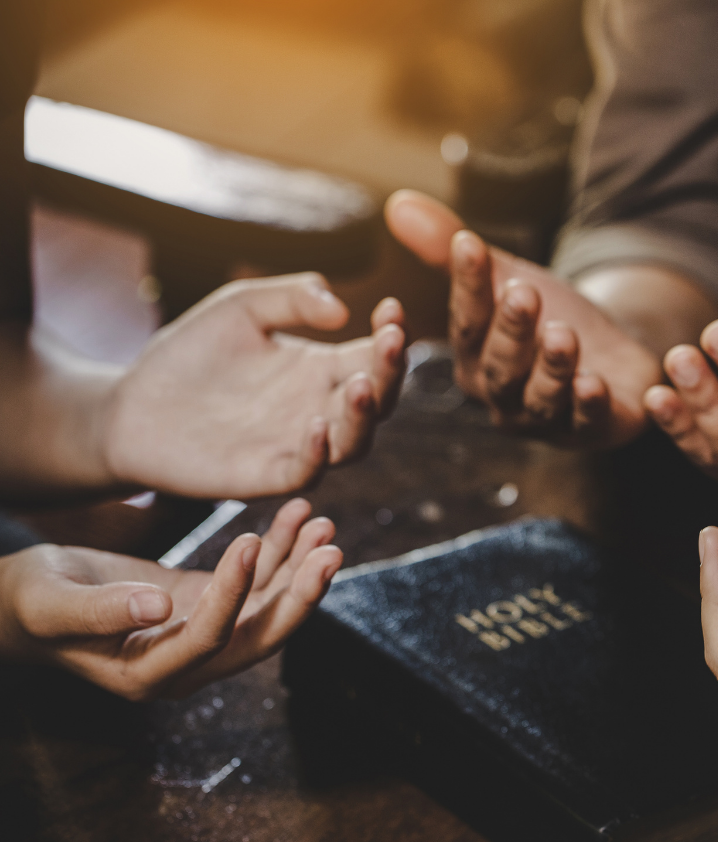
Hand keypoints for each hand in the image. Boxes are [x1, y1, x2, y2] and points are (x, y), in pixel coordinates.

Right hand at [0, 498, 340, 699]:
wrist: (27, 603)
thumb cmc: (31, 604)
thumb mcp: (52, 603)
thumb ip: (101, 610)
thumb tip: (158, 607)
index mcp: (149, 675)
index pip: (209, 638)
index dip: (234, 593)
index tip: (250, 540)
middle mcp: (189, 665)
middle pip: (260, 636)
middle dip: (300, 595)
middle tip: (331, 549)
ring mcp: (206, 636)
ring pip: (269, 608)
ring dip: (301, 568)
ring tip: (324, 523)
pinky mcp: (211, 605)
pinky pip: (258, 583)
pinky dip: (283, 550)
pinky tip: (300, 514)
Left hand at [103, 273, 406, 497]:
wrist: (131, 408)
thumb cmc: (190, 355)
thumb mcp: (241, 307)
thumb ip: (291, 298)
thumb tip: (342, 310)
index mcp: (321, 368)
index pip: (373, 355)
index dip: (391, 334)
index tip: (391, 308)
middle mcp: (320, 408)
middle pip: (378, 399)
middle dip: (390, 372)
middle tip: (391, 342)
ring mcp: (298, 444)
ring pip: (354, 441)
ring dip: (364, 416)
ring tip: (359, 385)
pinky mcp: (267, 474)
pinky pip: (307, 471)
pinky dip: (317, 454)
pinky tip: (316, 426)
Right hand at [385, 190, 658, 446]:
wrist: (611, 358)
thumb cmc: (545, 324)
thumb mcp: (505, 280)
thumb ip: (452, 249)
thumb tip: (397, 203)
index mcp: (474, 360)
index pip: (467, 323)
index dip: (468, 286)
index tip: (471, 245)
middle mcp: (504, 396)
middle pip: (501, 365)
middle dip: (511, 330)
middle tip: (523, 293)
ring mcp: (547, 418)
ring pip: (543, 397)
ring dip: (552, 368)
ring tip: (563, 336)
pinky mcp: (594, 428)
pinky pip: (589, 422)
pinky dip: (591, 406)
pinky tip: (594, 384)